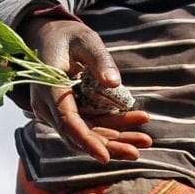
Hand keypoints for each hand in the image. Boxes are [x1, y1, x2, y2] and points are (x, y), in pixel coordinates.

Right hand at [22, 15, 152, 162]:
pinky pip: (91, 124)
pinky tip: (137, 123)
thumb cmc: (67, 36)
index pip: (67, 122)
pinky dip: (113, 126)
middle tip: (140, 148)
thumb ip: (99, 59)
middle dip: (110, 145)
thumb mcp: (85, 39)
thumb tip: (114, 83)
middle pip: (79, 135)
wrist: (50, 38)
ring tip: (145, 139)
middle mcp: (48, 107)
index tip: (104, 157)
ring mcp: (58, 112)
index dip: (87, 141)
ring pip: (87, 133)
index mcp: (49, 89)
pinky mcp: (70, 112)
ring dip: (116, 139)